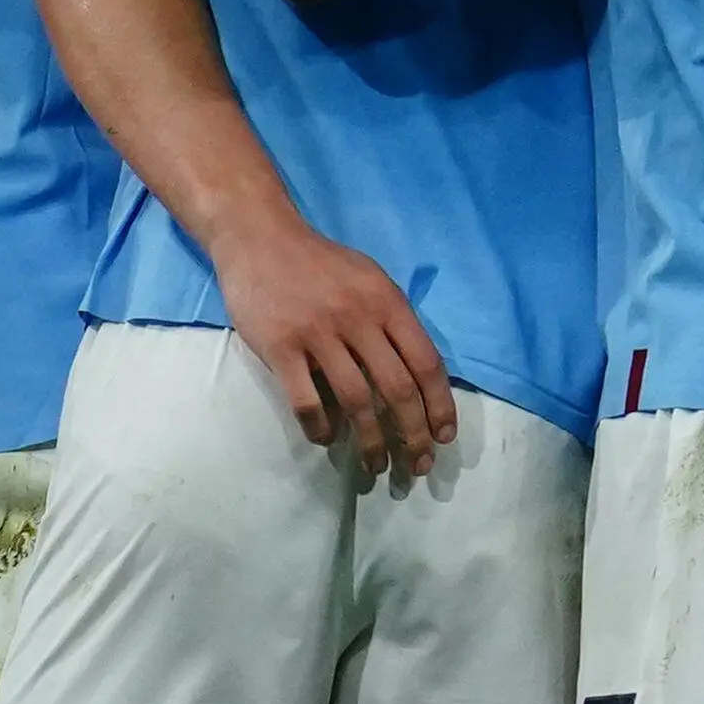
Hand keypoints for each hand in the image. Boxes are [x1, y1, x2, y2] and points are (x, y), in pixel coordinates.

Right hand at [209, 201, 457, 477]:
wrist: (259, 237)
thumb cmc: (319, 263)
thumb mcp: (370, 279)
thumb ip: (393, 321)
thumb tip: (417, 375)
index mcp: (387, 302)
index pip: (426, 363)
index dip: (440, 406)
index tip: (443, 437)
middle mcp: (358, 318)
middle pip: (397, 389)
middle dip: (413, 436)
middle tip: (417, 466)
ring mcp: (317, 333)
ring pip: (356, 402)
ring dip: (370, 442)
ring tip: (376, 466)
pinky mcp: (280, 346)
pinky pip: (306, 400)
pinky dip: (321, 428)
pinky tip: (327, 438)